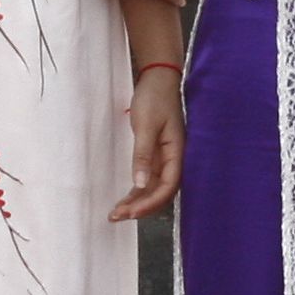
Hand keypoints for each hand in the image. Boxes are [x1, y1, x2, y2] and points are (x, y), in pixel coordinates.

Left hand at [110, 66, 184, 220]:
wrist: (158, 78)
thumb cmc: (155, 98)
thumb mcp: (146, 126)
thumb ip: (143, 156)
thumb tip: (140, 184)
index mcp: (177, 153)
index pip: (168, 187)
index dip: (150, 202)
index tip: (130, 211)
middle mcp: (174, 159)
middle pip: (161, 192)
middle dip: (141, 207)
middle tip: (117, 216)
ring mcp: (166, 158)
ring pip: (154, 188)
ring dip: (137, 202)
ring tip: (117, 213)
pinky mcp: (157, 154)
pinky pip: (149, 179)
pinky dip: (137, 190)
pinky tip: (125, 199)